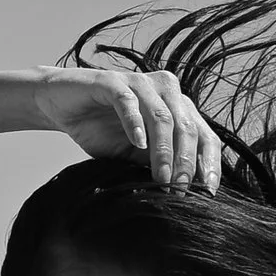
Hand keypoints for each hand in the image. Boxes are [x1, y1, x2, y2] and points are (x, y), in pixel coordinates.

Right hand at [32, 63, 219, 191]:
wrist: (65, 108)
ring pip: (162, 116)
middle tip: (180, 190)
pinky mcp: (111, 81)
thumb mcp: (140, 157)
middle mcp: (165, 90)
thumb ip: (163, 166)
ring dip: (164, 151)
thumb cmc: (105, 133)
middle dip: (186, 162)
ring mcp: (139, 83)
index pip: (204, 134)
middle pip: (187, 126)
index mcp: (178, 108)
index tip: (209, 192)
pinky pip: (129, 101)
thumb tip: (188, 194)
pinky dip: (135, 123)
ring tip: (160, 178)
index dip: (209, 162)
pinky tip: (137, 144)